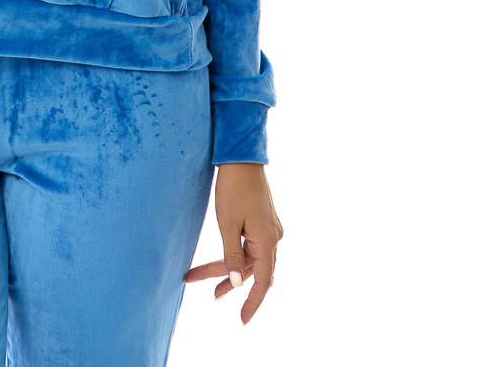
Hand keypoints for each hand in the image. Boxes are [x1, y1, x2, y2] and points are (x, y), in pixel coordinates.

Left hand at [183, 162, 283, 324]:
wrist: (241, 157)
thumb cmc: (232, 187)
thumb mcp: (227, 222)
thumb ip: (231, 254)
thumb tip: (235, 282)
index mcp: (267, 240)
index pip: (262, 282)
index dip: (253, 303)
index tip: (242, 321)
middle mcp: (273, 237)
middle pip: (252, 270)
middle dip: (229, 281)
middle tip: (207, 293)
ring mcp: (270, 229)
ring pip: (250, 258)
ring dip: (229, 269)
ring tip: (205, 281)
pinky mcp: (263, 222)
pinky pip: (251, 247)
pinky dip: (235, 255)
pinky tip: (224, 261)